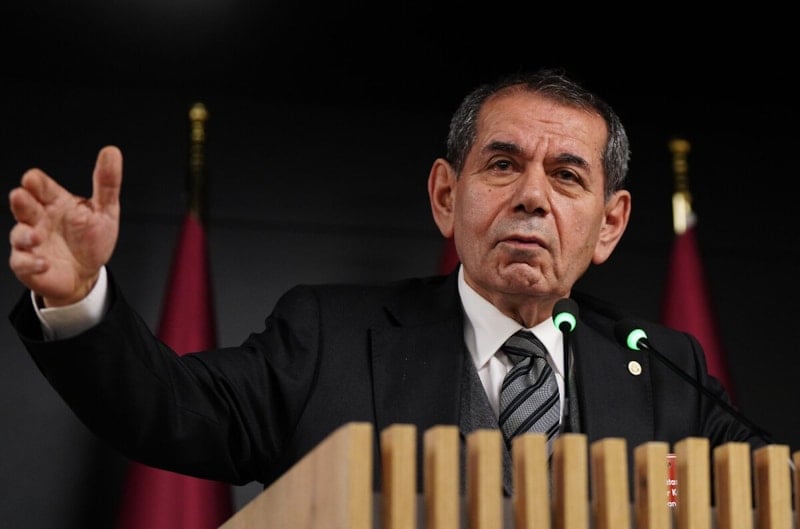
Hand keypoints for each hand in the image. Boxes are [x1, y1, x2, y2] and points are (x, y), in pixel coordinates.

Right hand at [8, 146, 121, 305]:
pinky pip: (23, 263)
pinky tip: (43, 262)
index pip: (41, 187)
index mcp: (56, 202)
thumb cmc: (92, 239)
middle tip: (20, 195)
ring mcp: (31, 242)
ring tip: (35, 235)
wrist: (86, 274)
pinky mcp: (28, 265)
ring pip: (19, 235)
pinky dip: (30, 263)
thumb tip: (112, 151)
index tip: (32, 178)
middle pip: (24, 206)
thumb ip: (107, 182)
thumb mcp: (105, 210)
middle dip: (21, 201)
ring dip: (25, 234)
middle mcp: (39, 219)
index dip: (36, 182)